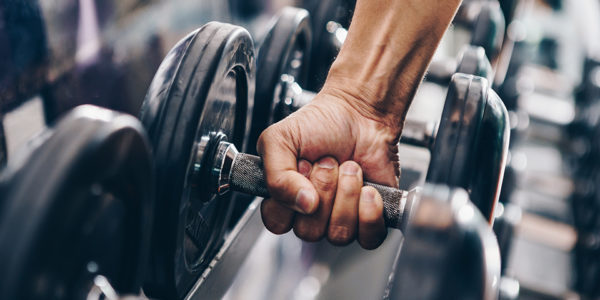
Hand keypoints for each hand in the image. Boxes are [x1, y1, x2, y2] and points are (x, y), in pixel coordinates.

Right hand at [257, 89, 400, 248]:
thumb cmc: (321, 124)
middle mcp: (311, 212)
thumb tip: (302, 204)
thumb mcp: (280, 139)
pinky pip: (368, 237)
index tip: (301, 169)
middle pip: (309, 231)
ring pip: (339, 234)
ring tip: (350, 168)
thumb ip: (275, 175)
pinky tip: (369, 189)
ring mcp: (340, 218)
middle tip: (329, 163)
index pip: (278, 224)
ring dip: (346, 194)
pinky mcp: (369, 219)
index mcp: (285, 197)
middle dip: (323, 190)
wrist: (360, 112)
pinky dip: (370, 212)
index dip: (290, 200)